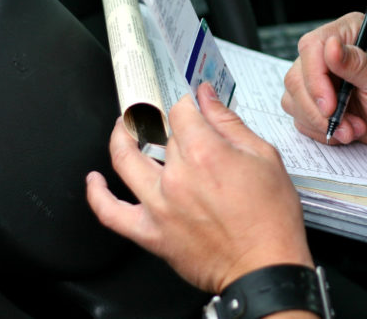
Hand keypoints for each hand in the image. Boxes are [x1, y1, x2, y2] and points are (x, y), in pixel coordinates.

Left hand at [87, 83, 312, 293]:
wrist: (266, 267)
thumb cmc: (271, 219)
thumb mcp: (264, 158)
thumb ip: (230, 124)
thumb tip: (208, 98)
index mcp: (205, 153)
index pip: (181, 111)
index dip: (186, 102)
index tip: (191, 104)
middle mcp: (176, 177)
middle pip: (159, 134)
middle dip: (167, 123)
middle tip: (171, 121)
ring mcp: (159, 205)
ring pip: (124, 160)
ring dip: (120, 138)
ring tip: (122, 129)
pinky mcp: (151, 233)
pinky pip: (110, 213)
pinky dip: (97, 194)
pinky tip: (95, 181)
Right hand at [281, 12, 366, 151]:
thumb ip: (358, 64)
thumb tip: (330, 47)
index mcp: (350, 33)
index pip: (312, 48)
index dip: (315, 79)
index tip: (330, 106)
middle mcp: (331, 53)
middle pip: (297, 77)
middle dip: (318, 108)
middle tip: (344, 124)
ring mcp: (323, 78)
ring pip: (294, 99)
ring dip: (321, 122)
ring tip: (353, 128)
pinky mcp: (320, 102)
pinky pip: (301, 117)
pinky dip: (321, 130)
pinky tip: (348, 131)